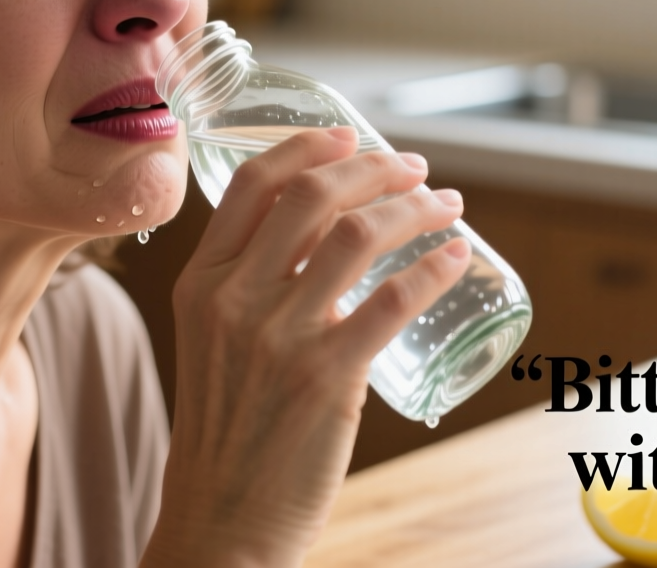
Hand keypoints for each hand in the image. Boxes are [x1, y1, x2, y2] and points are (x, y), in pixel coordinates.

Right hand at [143, 126, 469, 567]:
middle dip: (375, 167)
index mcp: (199, 283)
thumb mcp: (214, 343)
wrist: (221, 523)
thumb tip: (322, 239)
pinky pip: (393, 300)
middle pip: (312, 196)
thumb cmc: (227, 434)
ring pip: (358, 236)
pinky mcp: (326, 377)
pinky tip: (457, 257)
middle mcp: (232, 298)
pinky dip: (435, 267)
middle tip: (416, 169)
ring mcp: (278, 337)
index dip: (308, 146)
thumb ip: (250, 288)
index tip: (351, 134)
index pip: (250, 183)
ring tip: (446, 205)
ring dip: (414, 208)